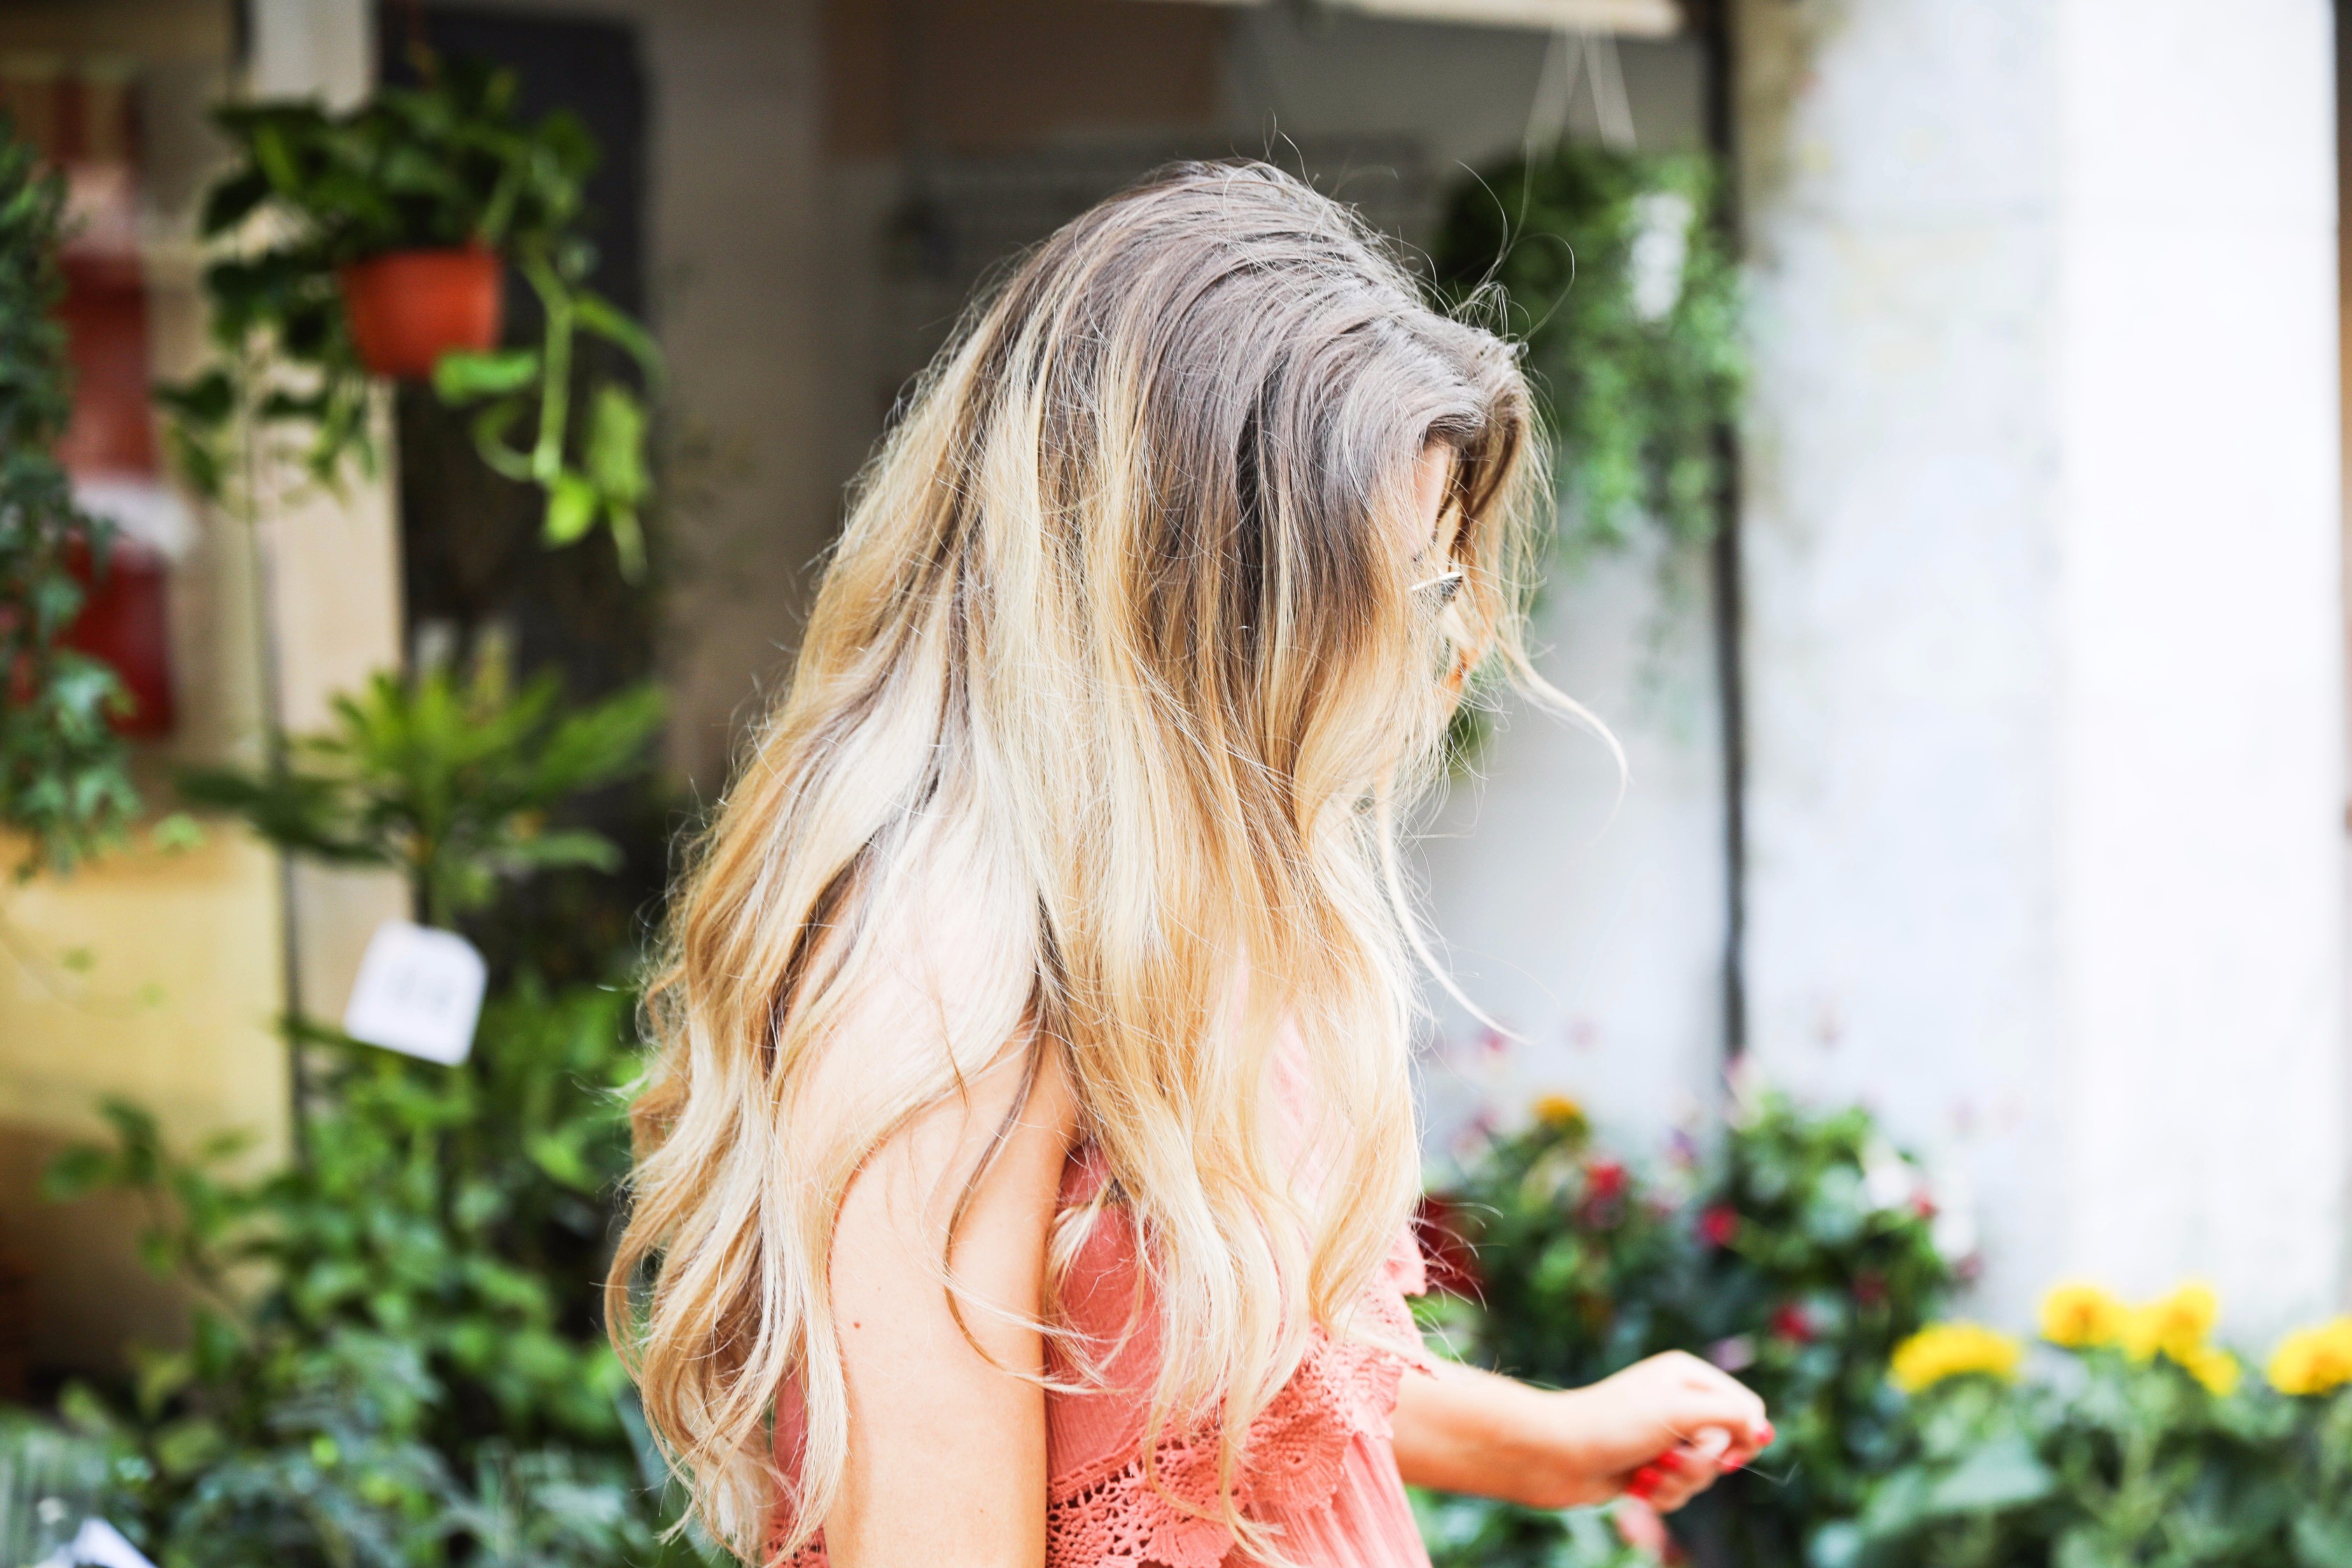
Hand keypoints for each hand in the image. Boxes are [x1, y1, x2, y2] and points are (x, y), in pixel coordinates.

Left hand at [1548, 1351, 1770, 1511]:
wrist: (1554, 1454)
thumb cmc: (1612, 1424)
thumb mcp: (1677, 1410)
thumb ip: (1730, 1415)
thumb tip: (1763, 1430)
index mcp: (1687, 1376)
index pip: (1746, 1406)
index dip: (1744, 1436)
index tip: (1724, 1454)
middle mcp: (1678, 1403)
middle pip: (1727, 1446)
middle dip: (1700, 1463)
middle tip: (1667, 1456)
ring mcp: (1663, 1437)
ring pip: (1703, 1475)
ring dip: (1677, 1482)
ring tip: (1644, 1471)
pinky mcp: (1649, 1467)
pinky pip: (1679, 1493)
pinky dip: (1660, 1495)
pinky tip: (1634, 1486)